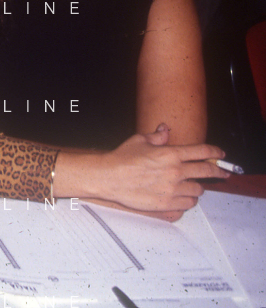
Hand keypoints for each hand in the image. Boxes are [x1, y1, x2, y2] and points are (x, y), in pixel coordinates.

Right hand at [90, 124, 227, 216]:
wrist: (109, 177)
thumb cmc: (122, 158)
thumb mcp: (139, 141)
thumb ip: (156, 137)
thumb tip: (165, 130)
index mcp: (171, 154)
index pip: (202, 152)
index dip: (215, 152)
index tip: (221, 153)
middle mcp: (176, 171)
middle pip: (207, 171)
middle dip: (218, 171)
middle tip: (223, 173)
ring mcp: (173, 189)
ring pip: (198, 190)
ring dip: (197, 187)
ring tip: (192, 186)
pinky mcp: (168, 203)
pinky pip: (189, 203)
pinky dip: (188, 200)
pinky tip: (184, 197)